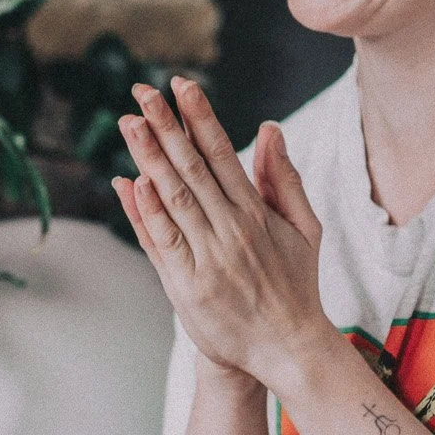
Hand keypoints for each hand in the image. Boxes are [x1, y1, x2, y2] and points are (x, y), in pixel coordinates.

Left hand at [111, 78, 329, 392]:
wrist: (288, 349)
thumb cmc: (295, 285)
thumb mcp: (304, 228)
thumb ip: (284, 178)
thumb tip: (270, 128)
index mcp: (258, 212)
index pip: (223, 153)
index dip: (200, 118)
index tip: (181, 85)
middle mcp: (233, 230)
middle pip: (194, 168)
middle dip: (167, 127)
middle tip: (143, 91)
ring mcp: (210, 258)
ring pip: (176, 199)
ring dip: (151, 159)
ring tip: (131, 123)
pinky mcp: (189, 287)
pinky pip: (166, 243)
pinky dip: (149, 213)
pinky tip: (133, 182)